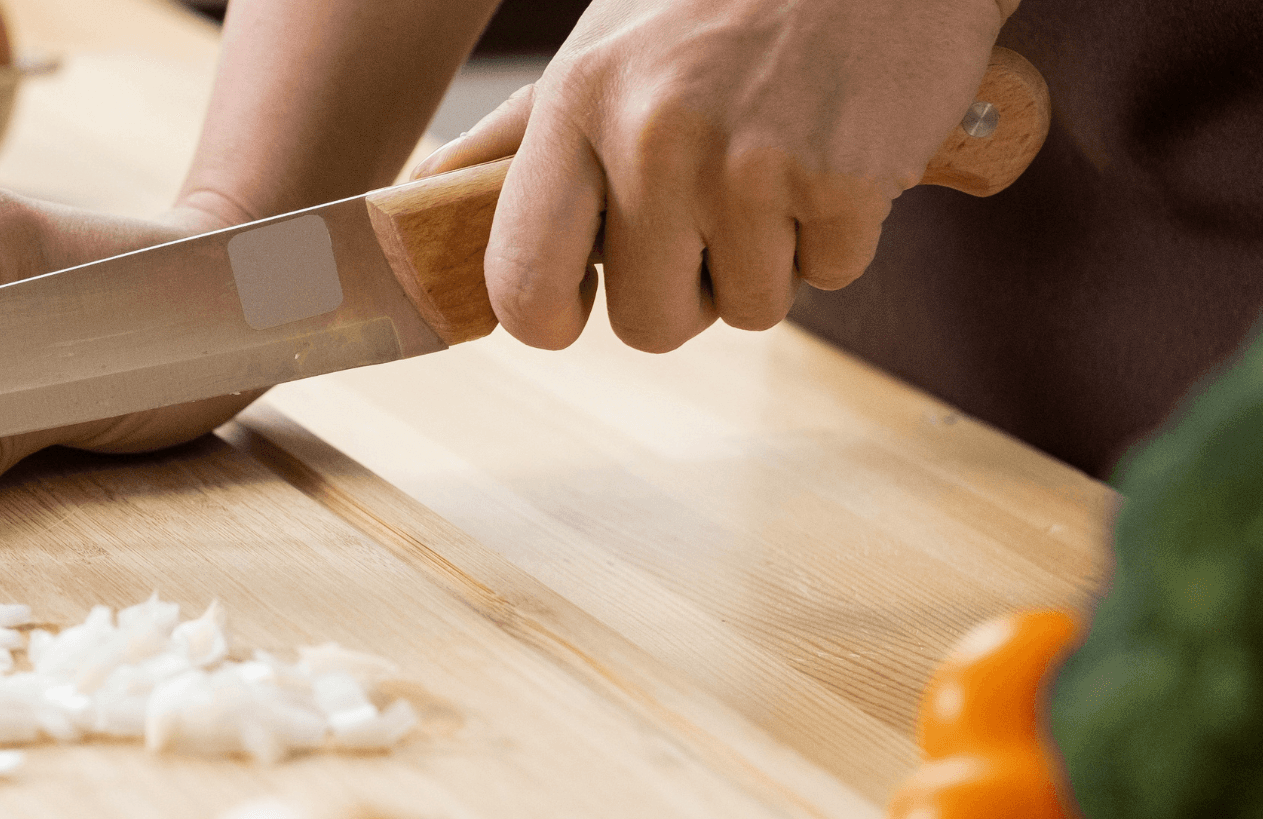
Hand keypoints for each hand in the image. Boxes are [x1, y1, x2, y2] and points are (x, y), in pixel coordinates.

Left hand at [411, 0, 1013, 351]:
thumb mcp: (602, 46)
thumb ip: (513, 138)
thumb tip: (418, 197)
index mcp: (577, 105)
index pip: (521, 283)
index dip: (549, 318)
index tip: (580, 304)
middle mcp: (653, 138)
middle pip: (648, 326)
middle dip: (684, 293)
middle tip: (709, 214)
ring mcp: (752, 164)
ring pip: (747, 310)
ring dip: (768, 259)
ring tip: (778, 162)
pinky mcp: (844, 181)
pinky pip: (829, 276)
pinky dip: (838, 233)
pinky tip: (834, 152)